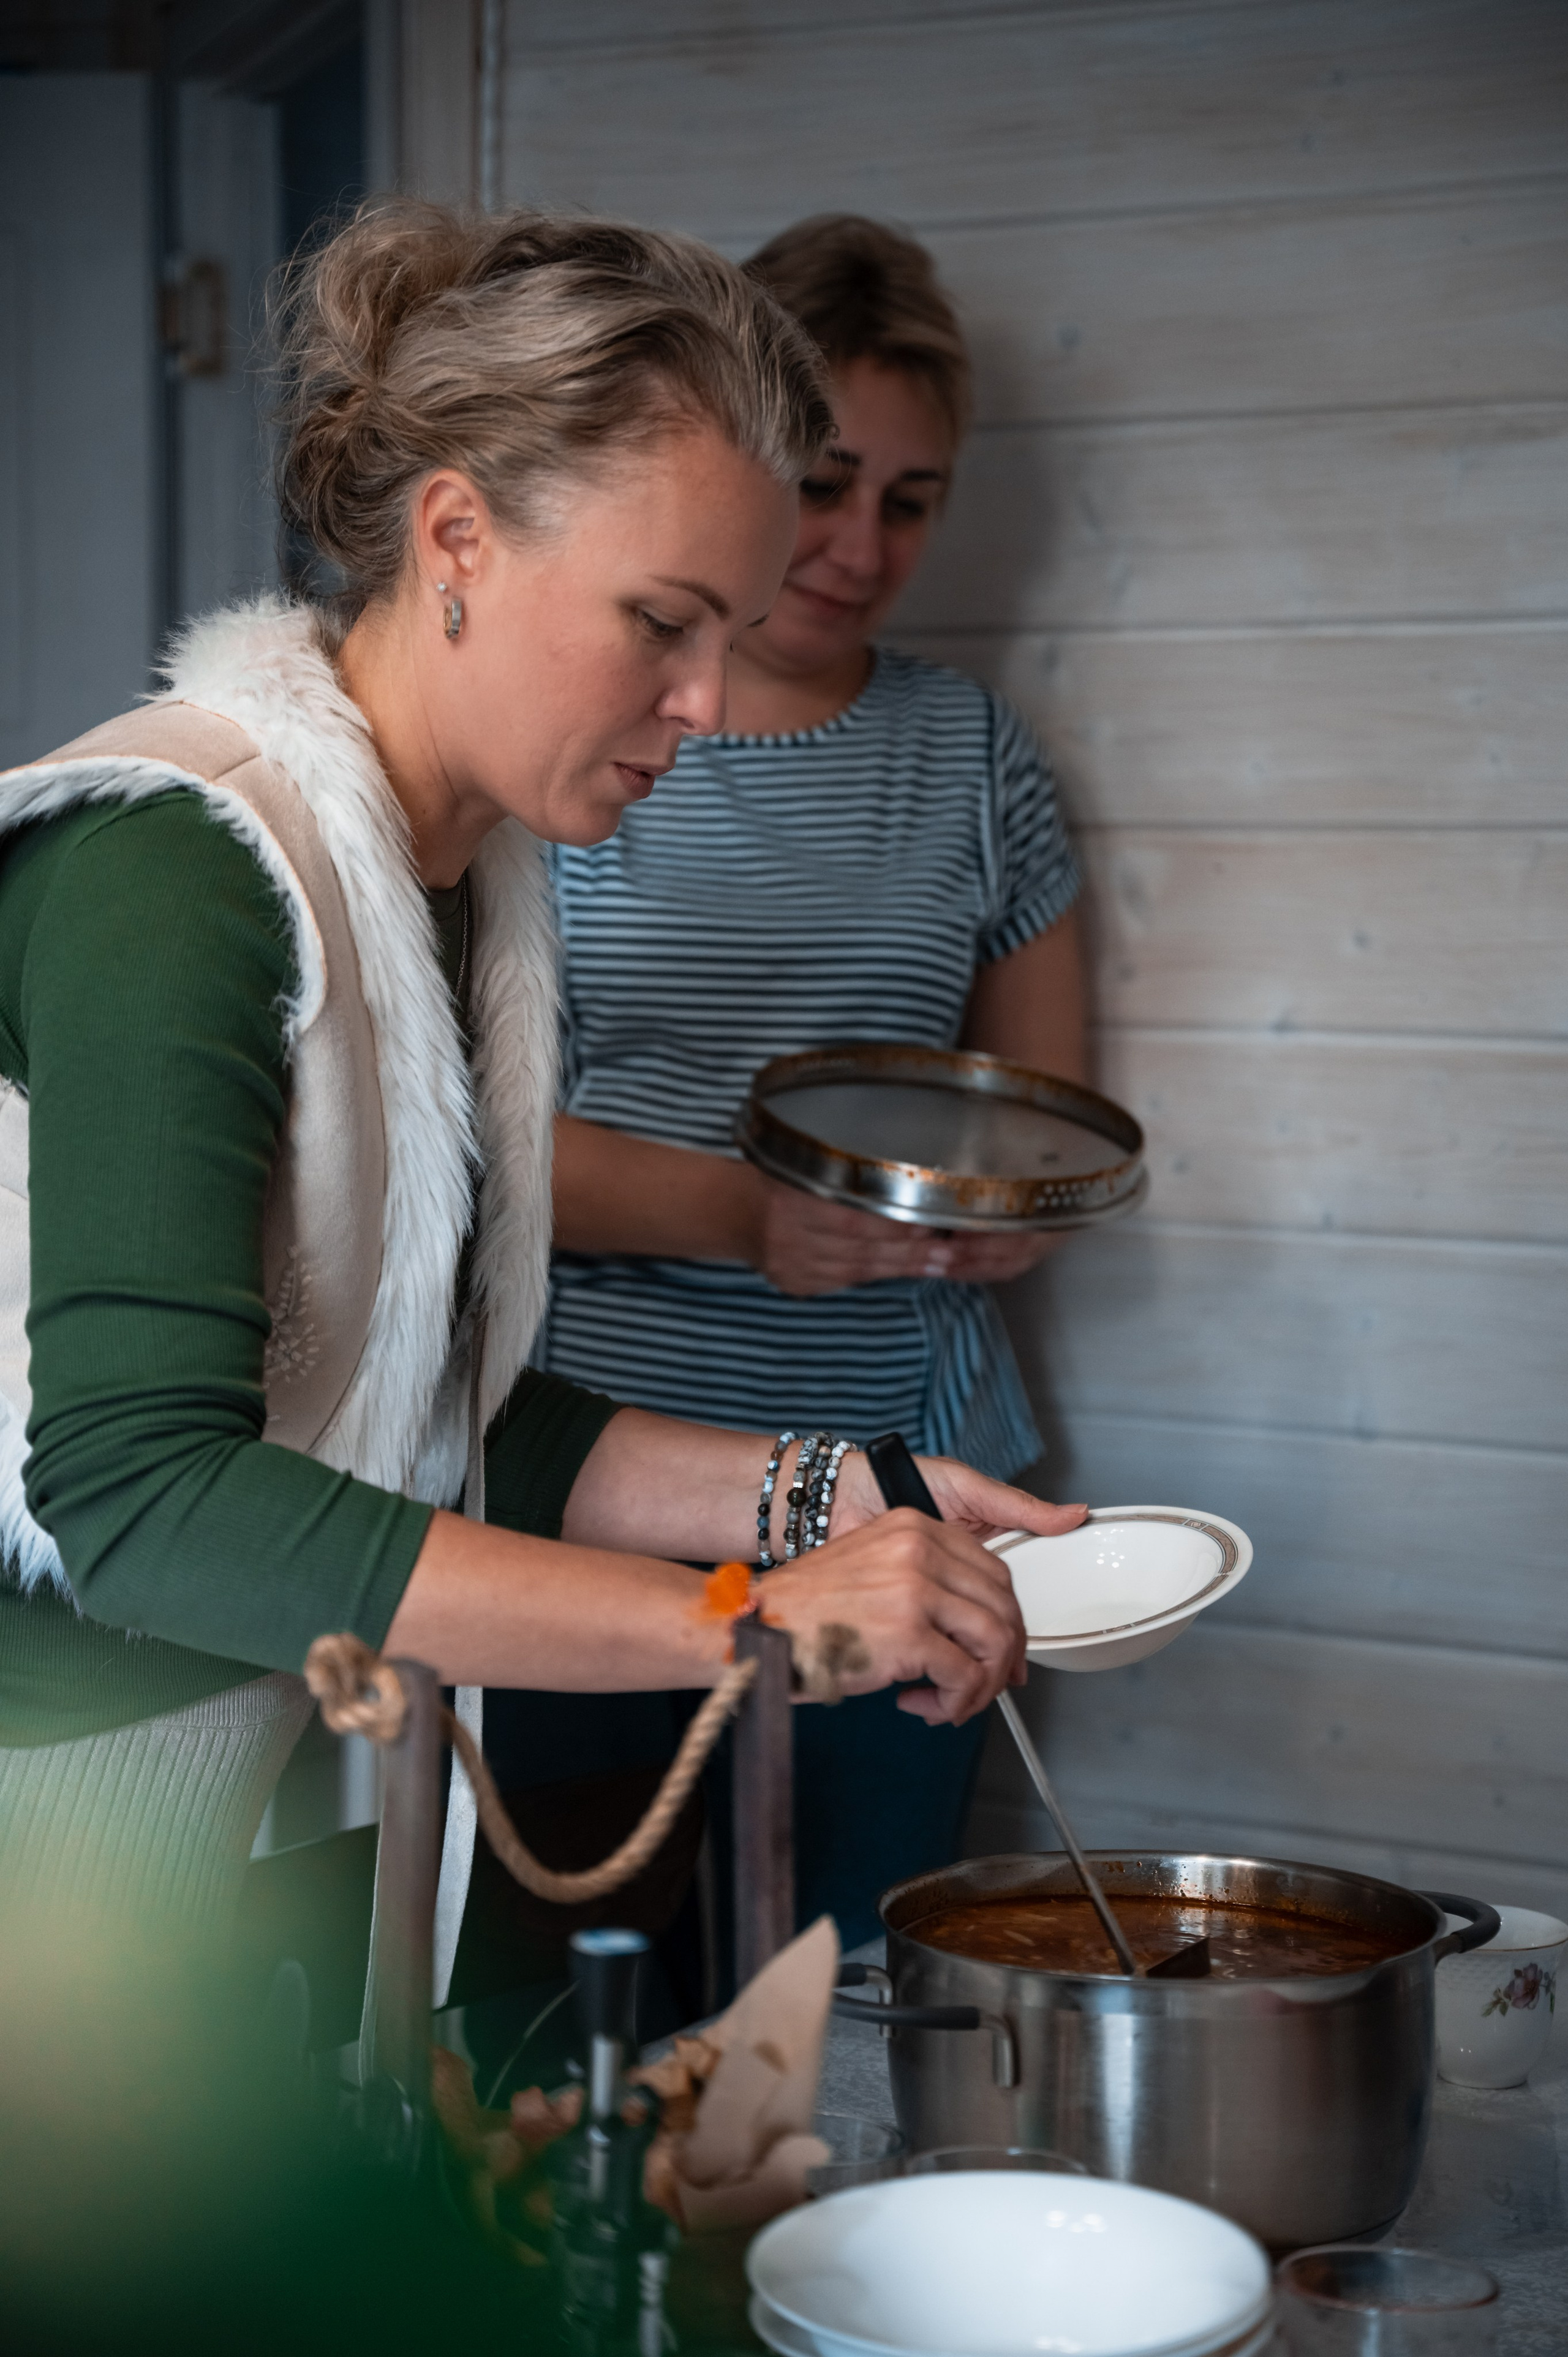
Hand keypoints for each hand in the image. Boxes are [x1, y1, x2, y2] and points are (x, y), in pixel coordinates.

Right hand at [749, 1171, 1062, 1295]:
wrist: (733, 1213)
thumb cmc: (777, 1180)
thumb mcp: (802, 1166)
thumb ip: (845, 1175)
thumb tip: (908, 1180)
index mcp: (791, 1200)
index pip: (855, 1220)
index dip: (895, 1225)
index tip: (930, 1222)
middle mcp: (790, 1237)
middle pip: (862, 1249)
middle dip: (909, 1250)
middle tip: (948, 1250)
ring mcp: (793, 1265)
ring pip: (859, 1269)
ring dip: (902, 1266)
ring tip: (938, 1263)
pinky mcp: (797, 1284)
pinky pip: (845, 1281)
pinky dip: (877, 1274)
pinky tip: (904, 1269)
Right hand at [755, 1460, 1085, 1725]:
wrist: (759, 1630)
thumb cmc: (806, 1612)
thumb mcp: (872, 1567)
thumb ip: (923, 1579)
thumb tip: (974, 1623)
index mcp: (913, 1526)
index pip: (991, 1569)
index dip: (1005, 1616)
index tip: (1001, 1648)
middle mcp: (920, 1548)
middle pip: (1002, 1604)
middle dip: (1003, 1655)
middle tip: (988, 1685)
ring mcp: (917, 1589)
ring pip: (994, 1641)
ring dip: (980, 1685)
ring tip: (950, 1701)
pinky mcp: (910, 1634)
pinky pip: (966, 1676)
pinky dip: (956, 1702)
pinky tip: (923, 1705)